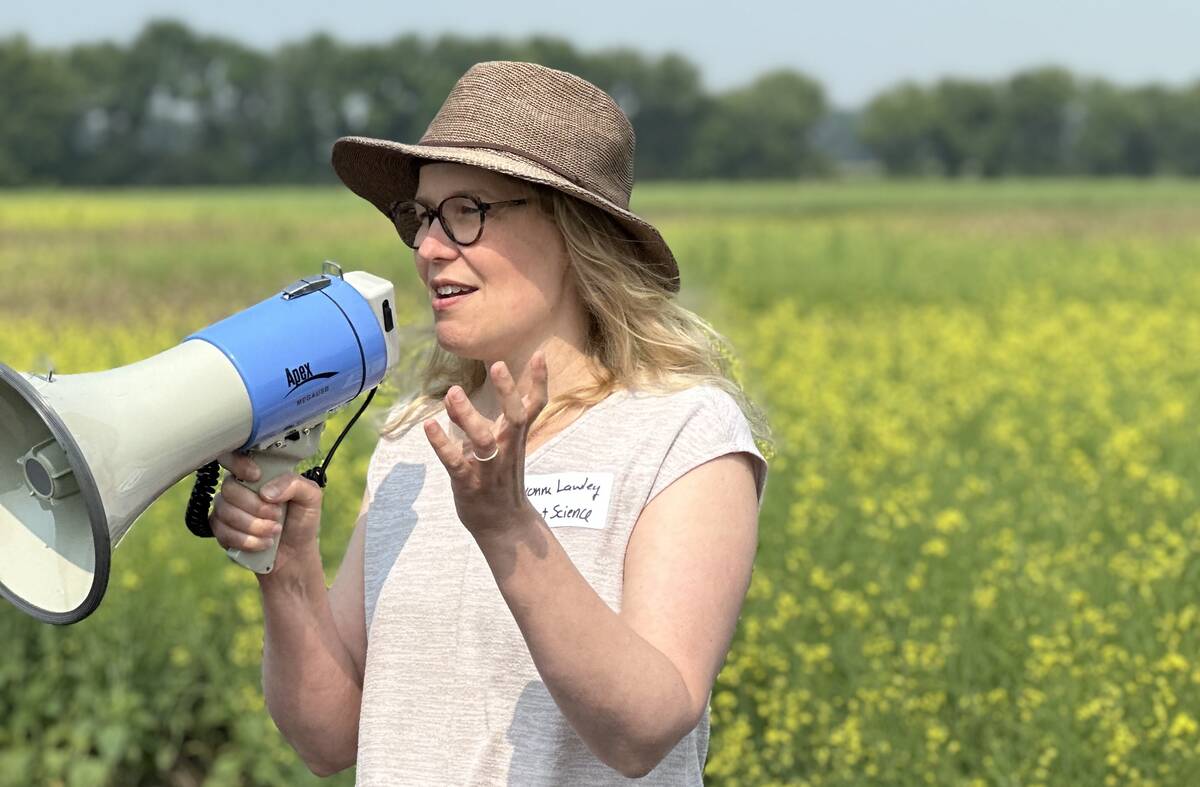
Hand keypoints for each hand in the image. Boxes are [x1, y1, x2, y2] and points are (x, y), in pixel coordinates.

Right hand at [211, 452, 323, 572]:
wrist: (295, 553)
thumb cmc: (301, 520)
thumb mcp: (310, 497)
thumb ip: (294, 484)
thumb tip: (265, 491)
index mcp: (259, 474)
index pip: (234, 457)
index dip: (239, 464)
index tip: (257, 476)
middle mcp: (239, 488)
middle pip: (229, 488)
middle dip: (255, 506)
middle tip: (277, 515)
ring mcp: (227, 509)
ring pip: (225, 511)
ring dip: (254, 526)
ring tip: (274, 531)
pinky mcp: (221, 530)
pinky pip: (222, 532)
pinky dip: (247, 540)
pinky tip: (263, 543)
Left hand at [424, 351, 549, 539]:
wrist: (504, 525)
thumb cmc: (498, 479)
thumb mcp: (495, 446)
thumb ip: (474, 420)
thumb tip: (456, 395)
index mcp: (517, 438)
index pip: (534, 406)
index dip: (539, 382)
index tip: (541, 354)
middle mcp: (508, 449)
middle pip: (514, 418)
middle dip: (507, 392)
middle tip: (498, 365)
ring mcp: (489, 467)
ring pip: (483, 440)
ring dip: (468, 416)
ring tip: (453, 393)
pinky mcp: (469, 483)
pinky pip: (456, 462)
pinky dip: (442, 444)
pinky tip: (428, 426)